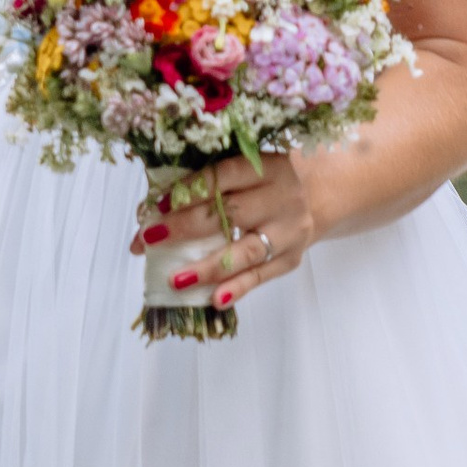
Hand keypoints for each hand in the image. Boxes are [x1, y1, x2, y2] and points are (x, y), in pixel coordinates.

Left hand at [134, 150, 316, 307]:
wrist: (319, 194)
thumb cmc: (265, 181)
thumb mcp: (246, 171)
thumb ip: (204, 186)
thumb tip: (146, 214)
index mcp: (267, 167)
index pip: (224, 176)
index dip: (190, 190)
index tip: (159, 205)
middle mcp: (282, 198)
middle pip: (230, 214)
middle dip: (186, 227)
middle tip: (151, 238)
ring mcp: (289, 232)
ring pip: (245, 252)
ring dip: (207, 267)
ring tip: (176, 279)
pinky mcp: (290, 259)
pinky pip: (260, 277)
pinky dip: (236, 289)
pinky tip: (214, 300)